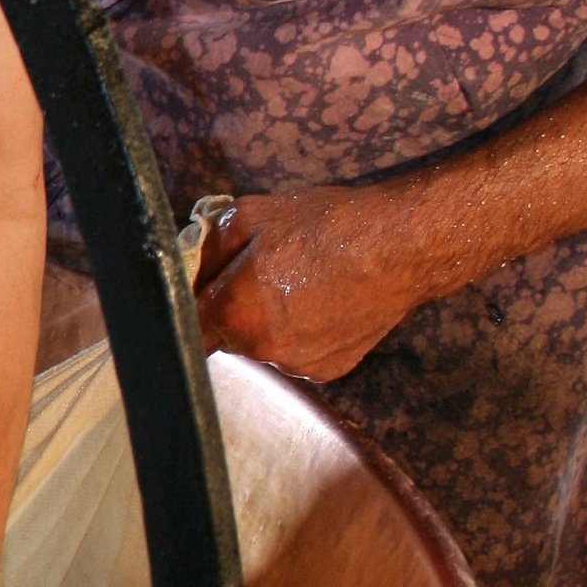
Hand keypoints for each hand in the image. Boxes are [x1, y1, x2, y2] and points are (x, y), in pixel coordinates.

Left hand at [195, 185, 417, 380]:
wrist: (399, 246)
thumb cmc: (326, 226)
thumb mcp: (249, 216)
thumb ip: (206, 248)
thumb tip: (186, 265)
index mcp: (236, 313)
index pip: (188, 326)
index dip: (194, 303)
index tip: (203, 287)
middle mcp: (263, 349)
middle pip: (226, 334)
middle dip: (233, 307)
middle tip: (261, 271)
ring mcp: (298, 364)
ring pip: (263, 344)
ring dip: (268, 321)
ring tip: (299, 283)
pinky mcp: (328, 370)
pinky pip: (297, 352)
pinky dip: (301, 332)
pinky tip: (321, 301)